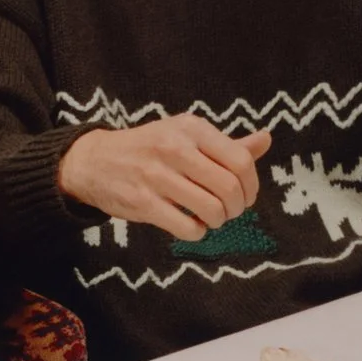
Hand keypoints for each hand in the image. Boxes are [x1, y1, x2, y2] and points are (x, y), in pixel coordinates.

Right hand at [57, 118, 272, 241]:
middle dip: (237, 208)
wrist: (95, 161)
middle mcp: (175, 148)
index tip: (245, 195)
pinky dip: (197, 231)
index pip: (241, 161)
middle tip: (229, 210)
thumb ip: (227, 143)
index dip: (251, 185)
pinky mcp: (143, 202)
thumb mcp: (186, 135)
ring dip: (218, 221)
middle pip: (230, 189)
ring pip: (212, 210)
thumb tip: (266, 140)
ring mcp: (157, 176)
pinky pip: (188, 227)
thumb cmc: (149, 148)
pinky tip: (190, 223)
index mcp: (191, 128)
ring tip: (210, 217)